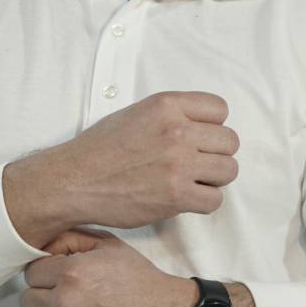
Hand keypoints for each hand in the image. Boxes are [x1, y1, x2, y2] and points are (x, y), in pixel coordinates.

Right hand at [3, 90, 239, 247]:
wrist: (75, 180)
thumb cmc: (100, 148)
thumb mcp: (136, 113)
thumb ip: (170, 114)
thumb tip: (200, 124)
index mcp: (166, 105)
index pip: (220, 109)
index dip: (213, 125)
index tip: (201, 136)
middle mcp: (177, 130)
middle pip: (230, 141)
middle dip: (216, 152)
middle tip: (196, 162)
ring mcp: (179, 163)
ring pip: (228, 170)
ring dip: (213, 178)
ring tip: (191, 180)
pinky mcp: (177, 195)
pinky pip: (215, 200)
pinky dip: (203, 201)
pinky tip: (185, 197)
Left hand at [22, 227, 196, 306]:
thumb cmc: (139, 279)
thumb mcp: (107, 245)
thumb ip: (71, 239)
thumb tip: (44, 245)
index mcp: (71, 273)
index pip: (31, 271)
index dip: (43, 270)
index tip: (54, 273)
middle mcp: (66, 304)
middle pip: (28, 298)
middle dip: (42, 292)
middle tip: (60, 291)